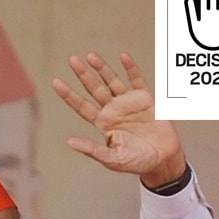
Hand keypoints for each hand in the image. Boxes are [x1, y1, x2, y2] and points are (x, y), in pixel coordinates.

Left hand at [51, 52, 186, 187]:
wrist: (162, 159)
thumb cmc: (136, 162)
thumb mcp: (111, 158)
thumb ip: (92, 149)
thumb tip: (69, 142)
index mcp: (102, 123)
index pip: (81, 106)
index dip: (69, 94)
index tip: (56, 82)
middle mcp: (112, 110)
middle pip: (94, 89)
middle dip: (83, 74)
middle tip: (72, 60)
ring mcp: (128, 103)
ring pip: (112, 81)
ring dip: (102, 68)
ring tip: (90, 55)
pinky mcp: (146, 99)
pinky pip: (136, 80)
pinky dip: (130, 68)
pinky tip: (123, 56)